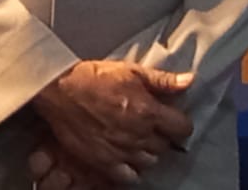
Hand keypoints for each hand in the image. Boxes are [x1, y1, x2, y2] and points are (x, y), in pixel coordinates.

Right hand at [31, 60, 191, 183]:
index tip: (170, 119)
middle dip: (160, 137)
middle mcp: (138, 134)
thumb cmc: (92, 77)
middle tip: (148, 127)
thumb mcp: (129, 71)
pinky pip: (129, 176)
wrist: (58, 89)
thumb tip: (189, 81)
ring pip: (149, 161)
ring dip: (146, 152)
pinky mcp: (104, 160)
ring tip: (135, 140)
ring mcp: (121, 150)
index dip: (179, 123)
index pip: (183, 128)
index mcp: (148, 111)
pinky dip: (131, 169)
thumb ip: (161, 80)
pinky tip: (125, 157)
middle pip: (165, 146)